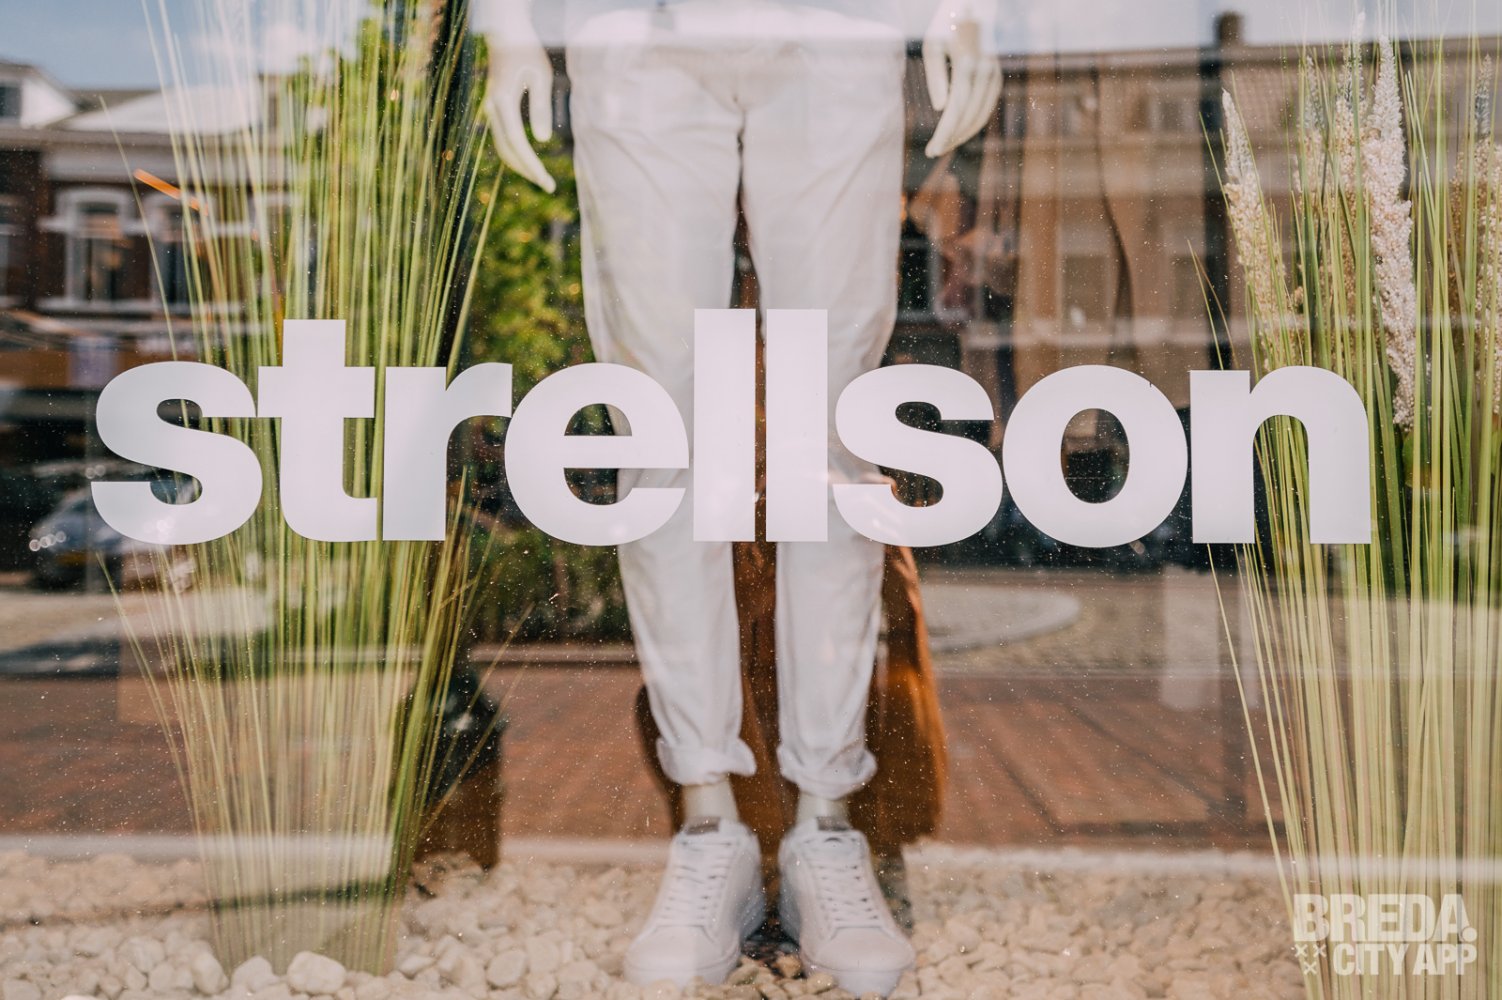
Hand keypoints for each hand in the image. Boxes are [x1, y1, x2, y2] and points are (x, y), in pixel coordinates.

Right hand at [477, 0, 555, 191]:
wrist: (505, 36)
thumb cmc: (527, 53)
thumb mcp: (542, 76)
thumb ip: (541, 108)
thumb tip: (542, 141)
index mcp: (504, 102)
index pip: (517, 144)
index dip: (532, 166)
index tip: (547, 182)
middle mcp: (492, 109)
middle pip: (507, 151)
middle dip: (527, 171)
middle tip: (548, 186)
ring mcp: (490, 110)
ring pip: (502, 147)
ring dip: (520, 165)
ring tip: (541, 178)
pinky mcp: (493, 110)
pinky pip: (502, 139)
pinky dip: (515, 154)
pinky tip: (530, 161)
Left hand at [922, 0, 1002, 156]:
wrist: (974, 5)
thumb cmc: (946, 24)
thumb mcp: (932, 45)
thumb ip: (936, 77)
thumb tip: (941, 109)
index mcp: (967, 64)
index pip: (956, 111)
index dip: (944, 134)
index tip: (931, 151)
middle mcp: (985, 70)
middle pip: (969, 116)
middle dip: (951, 138)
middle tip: (934, 151)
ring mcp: (994, 73)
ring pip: (982, 114)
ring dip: (964, 134)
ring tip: (946, 144)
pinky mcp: (997, 74)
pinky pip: (988, 105)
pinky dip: (976, 121)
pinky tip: (961, 130)